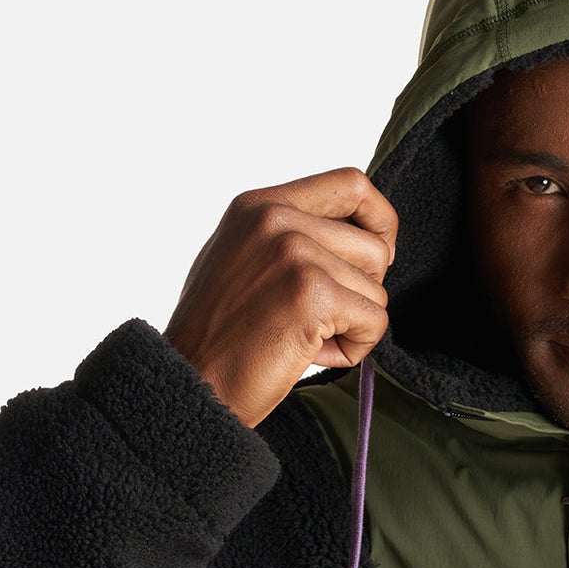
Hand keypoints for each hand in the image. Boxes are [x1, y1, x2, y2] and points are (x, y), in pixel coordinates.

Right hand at [164, 168, 397, 428]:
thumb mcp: (244, 258)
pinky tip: (313, 355)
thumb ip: (291, 236)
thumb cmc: (217, 334)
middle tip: (323, 318)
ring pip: (377, 289)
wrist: (188, 383)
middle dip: (364, 290)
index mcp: (260, 205)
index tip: (377, 255)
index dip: (380, 220)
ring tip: (306, 339)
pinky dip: (355, 349)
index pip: (352, 184)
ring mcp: (294, 253)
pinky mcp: (312, 294)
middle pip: (375, 246)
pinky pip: (375, 321)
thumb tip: (354, 233)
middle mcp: (276, 219)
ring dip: (354, 325)